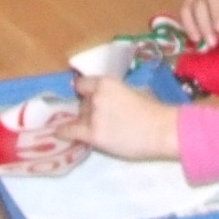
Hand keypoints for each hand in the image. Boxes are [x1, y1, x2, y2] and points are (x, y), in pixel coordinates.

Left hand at [68, 73, 182, 161]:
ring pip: (80, 117)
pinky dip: (64, 132)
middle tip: (102, 119)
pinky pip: (72, 132)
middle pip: (82, 103)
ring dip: (86, 122)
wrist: (161, 130)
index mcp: (106, 82)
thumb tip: (111, 98)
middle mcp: (96, 96)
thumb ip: (117, 92)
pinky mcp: (94, 135)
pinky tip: (58, 133)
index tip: (86, 97)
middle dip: (88, 109)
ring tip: (100, 130)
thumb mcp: (134, 90)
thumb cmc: (154, 109)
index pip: (83, 84)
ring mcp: (93, 116)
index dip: (85, 92)